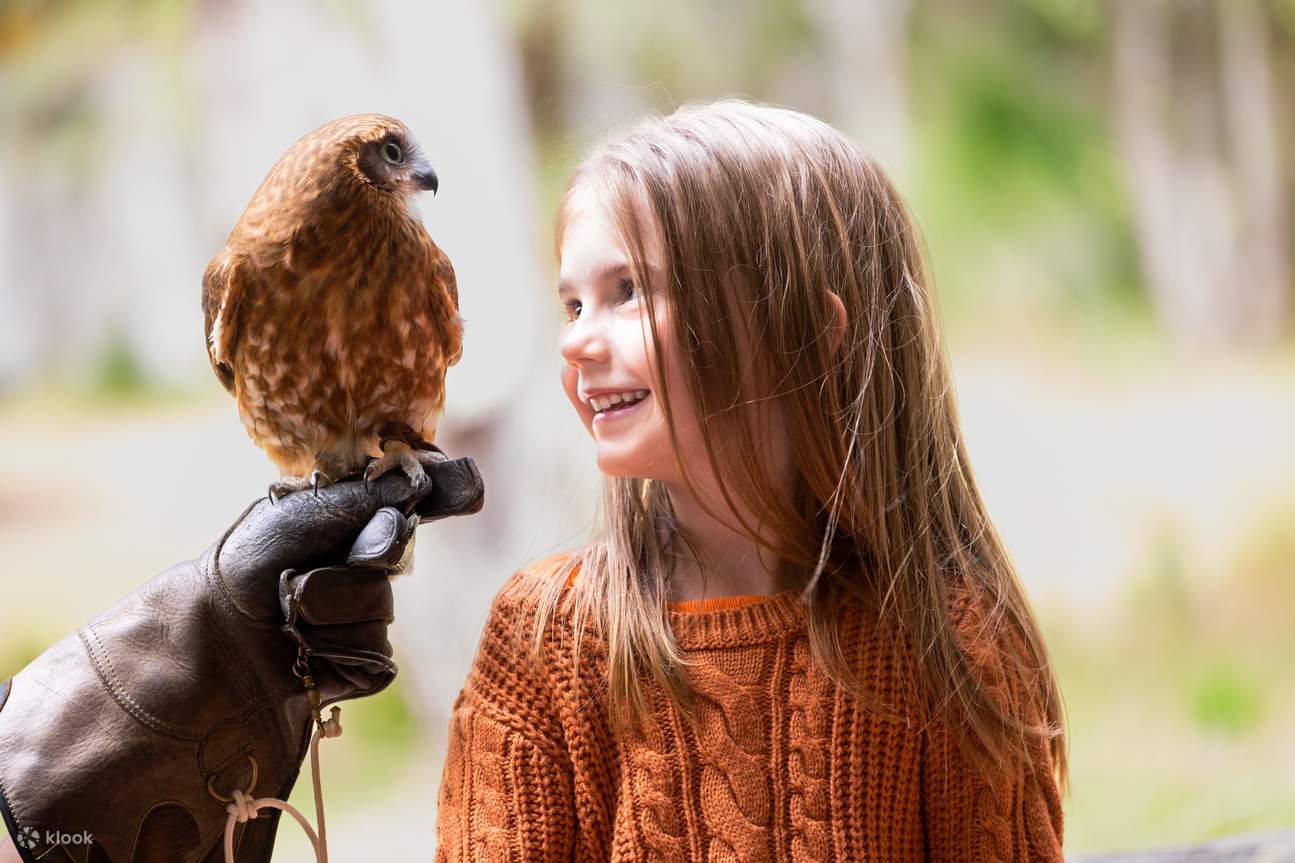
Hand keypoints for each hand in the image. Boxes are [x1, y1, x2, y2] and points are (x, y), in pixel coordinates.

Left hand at [0, 454, 483, 862]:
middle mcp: (355, 566)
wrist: (197, 654)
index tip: (467, 489)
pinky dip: (329, 656)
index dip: (439, 492)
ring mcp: (358, 619)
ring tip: (281, 623)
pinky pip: (373, 658)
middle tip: (296, 581)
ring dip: (325, 616)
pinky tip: (296, 657)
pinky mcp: (356, 668)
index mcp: (341, 522)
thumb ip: (359, 504)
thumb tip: (420, 484)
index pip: (406, 503)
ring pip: (379, 612)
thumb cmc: (233, 578)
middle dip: (349, 566)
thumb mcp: (289, 523)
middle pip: (394, 558)